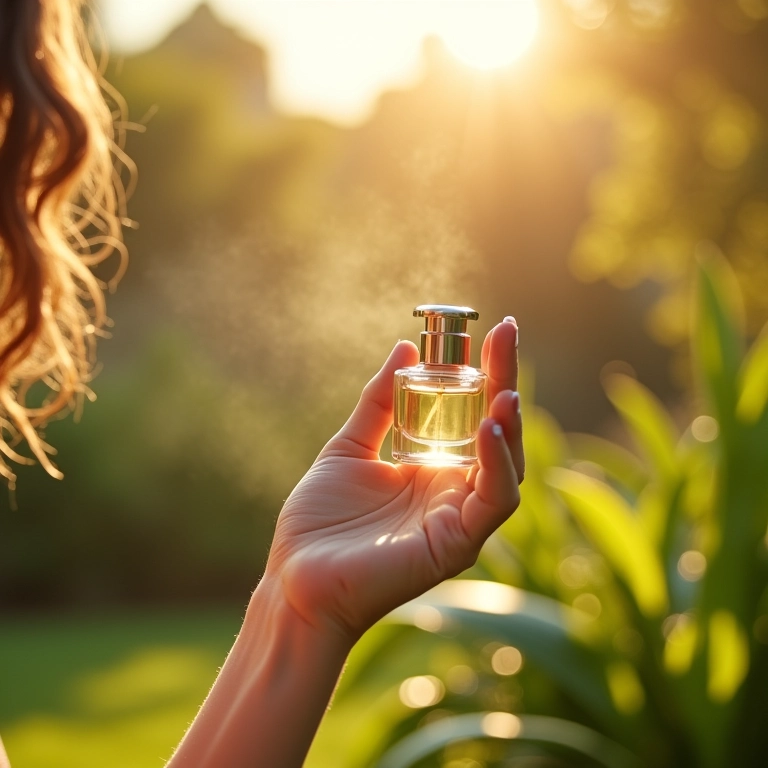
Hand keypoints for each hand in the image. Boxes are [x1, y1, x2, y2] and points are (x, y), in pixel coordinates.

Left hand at [264, 318, 522, 643]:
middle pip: (499, 435)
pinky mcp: (456, 544)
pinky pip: (492, 501)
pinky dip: (496, 465)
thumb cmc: (320, 522)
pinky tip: (487, 427)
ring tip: (506, 387)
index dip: (489, 372)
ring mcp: (459, 520)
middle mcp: (454, 493)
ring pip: (507, 469)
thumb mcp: (351, 447)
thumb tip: (405, 347)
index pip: (475, 415)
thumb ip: (379, 402)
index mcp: (434, 471)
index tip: (495, 330)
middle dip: (507, 383)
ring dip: (510, 425)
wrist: (295, 579)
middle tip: (507, 336)